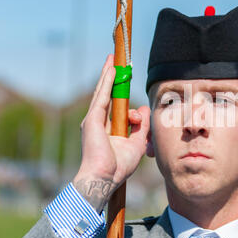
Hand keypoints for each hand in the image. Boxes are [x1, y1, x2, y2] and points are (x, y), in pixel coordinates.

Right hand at [72, 54, 150, 212]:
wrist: (104, 178)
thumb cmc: (118, 167)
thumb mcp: (137, 143)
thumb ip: (142, 126)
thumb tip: (145, 109)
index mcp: (107, 128)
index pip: (115, 105)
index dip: (120, 92)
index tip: (126, 79)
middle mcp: (98, 122)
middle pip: (107, 95)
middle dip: (112, 78)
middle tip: (116, 62)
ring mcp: (93, 120)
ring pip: (103, 92)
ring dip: (108, 75)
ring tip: (114, 59)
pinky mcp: (92, 119)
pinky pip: (102, 96)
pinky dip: (107, 82)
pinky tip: (112, 70)